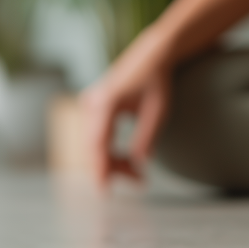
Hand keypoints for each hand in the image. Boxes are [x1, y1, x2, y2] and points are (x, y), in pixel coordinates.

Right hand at [79, 27, 173, 185]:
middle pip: (94, 148)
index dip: (100, 169)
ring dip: (112, 161)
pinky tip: (126, 161)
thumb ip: (146, 136)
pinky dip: (109, 151)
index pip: (97, 144)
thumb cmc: (156, 81)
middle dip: (113, 169)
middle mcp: (92, 104)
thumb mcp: (158, 111)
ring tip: (138, 174)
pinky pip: (96, 136)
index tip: (105, 192)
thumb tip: (138, 163)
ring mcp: (90, 105)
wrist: (152, 55)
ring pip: (95, 144)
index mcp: (106, 103)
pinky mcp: (93, 107)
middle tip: (140, 182)